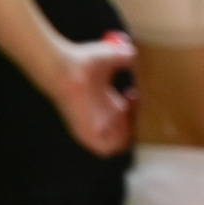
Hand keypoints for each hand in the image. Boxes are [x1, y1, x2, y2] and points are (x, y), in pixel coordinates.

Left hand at [47, 33, 137, 155]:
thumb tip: (135, 55)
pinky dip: (118, 140)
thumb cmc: (83, 61)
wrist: (65, 68)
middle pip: (124, 132)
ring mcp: (92, 128)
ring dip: (130, 131)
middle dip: (137, 121)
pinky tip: (121, 118)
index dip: (137, 109)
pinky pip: (106, 150)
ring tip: (130, 111)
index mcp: (104, 103)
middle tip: (137, 103)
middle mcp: (99, 118)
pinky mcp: (86, 134)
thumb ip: (125, 57)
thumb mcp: (112, 57)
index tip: (137, 93)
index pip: (125, 118)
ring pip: (117, 145)